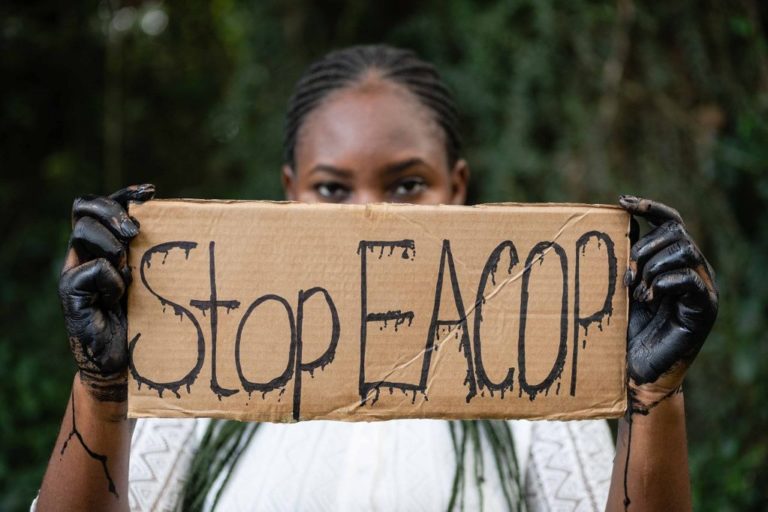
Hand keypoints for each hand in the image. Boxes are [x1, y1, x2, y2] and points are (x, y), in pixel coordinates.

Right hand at [58, 184, 154, 400]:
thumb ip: (154, 254)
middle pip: (84, 207)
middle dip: (112, 211)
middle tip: (136, 231)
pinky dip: (112, 279)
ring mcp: (76, 271)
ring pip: (82, 232)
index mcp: (105, 244)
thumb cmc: (145, 320)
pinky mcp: (71, 293)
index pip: (103, 204)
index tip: (152, 192)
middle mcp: (86, 253)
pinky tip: (121, 298)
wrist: (123, 364)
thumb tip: (180, 224)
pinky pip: (92, 269)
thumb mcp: (154, 280)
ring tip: (129, 268)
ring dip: (112, 244)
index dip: (125, 193)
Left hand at [619, 195, 717, 410]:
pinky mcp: (705, 308)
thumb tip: (622, 222)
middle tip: (627, 275)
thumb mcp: (622, 286)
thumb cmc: (627, 329)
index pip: (670, 222)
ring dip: (653, 266)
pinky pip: (689, 278)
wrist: (637, 367)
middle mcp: (693, 270)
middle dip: (644, 248)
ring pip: (684, 250)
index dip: (649, 207)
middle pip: (675, 232)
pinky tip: (649, 299)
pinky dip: (663, 284)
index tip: (622, 202)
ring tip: (638, 292)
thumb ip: (627, 257)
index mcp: (673, 261)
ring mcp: (702, 288)